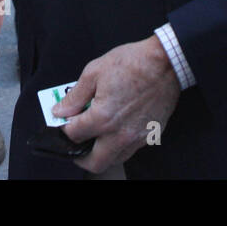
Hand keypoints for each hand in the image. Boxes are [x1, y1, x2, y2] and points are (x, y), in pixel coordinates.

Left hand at [54, 36, 181, 174]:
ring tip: (96, 136)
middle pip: (94, 162)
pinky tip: (116, 129)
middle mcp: (120, 134)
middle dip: (79, 156)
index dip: (64, 129)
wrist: (166, 62)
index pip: (73, 135)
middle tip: (75, 143)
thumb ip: (74, 96)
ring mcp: (137, 138)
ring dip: (101, 153)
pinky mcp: (150, 135)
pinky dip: (119, 145)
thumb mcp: (94, 72)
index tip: (64, 122)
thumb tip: (61, 111)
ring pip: (114, 160)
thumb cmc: (132, 63)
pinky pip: (130, 150)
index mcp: (102, 118)